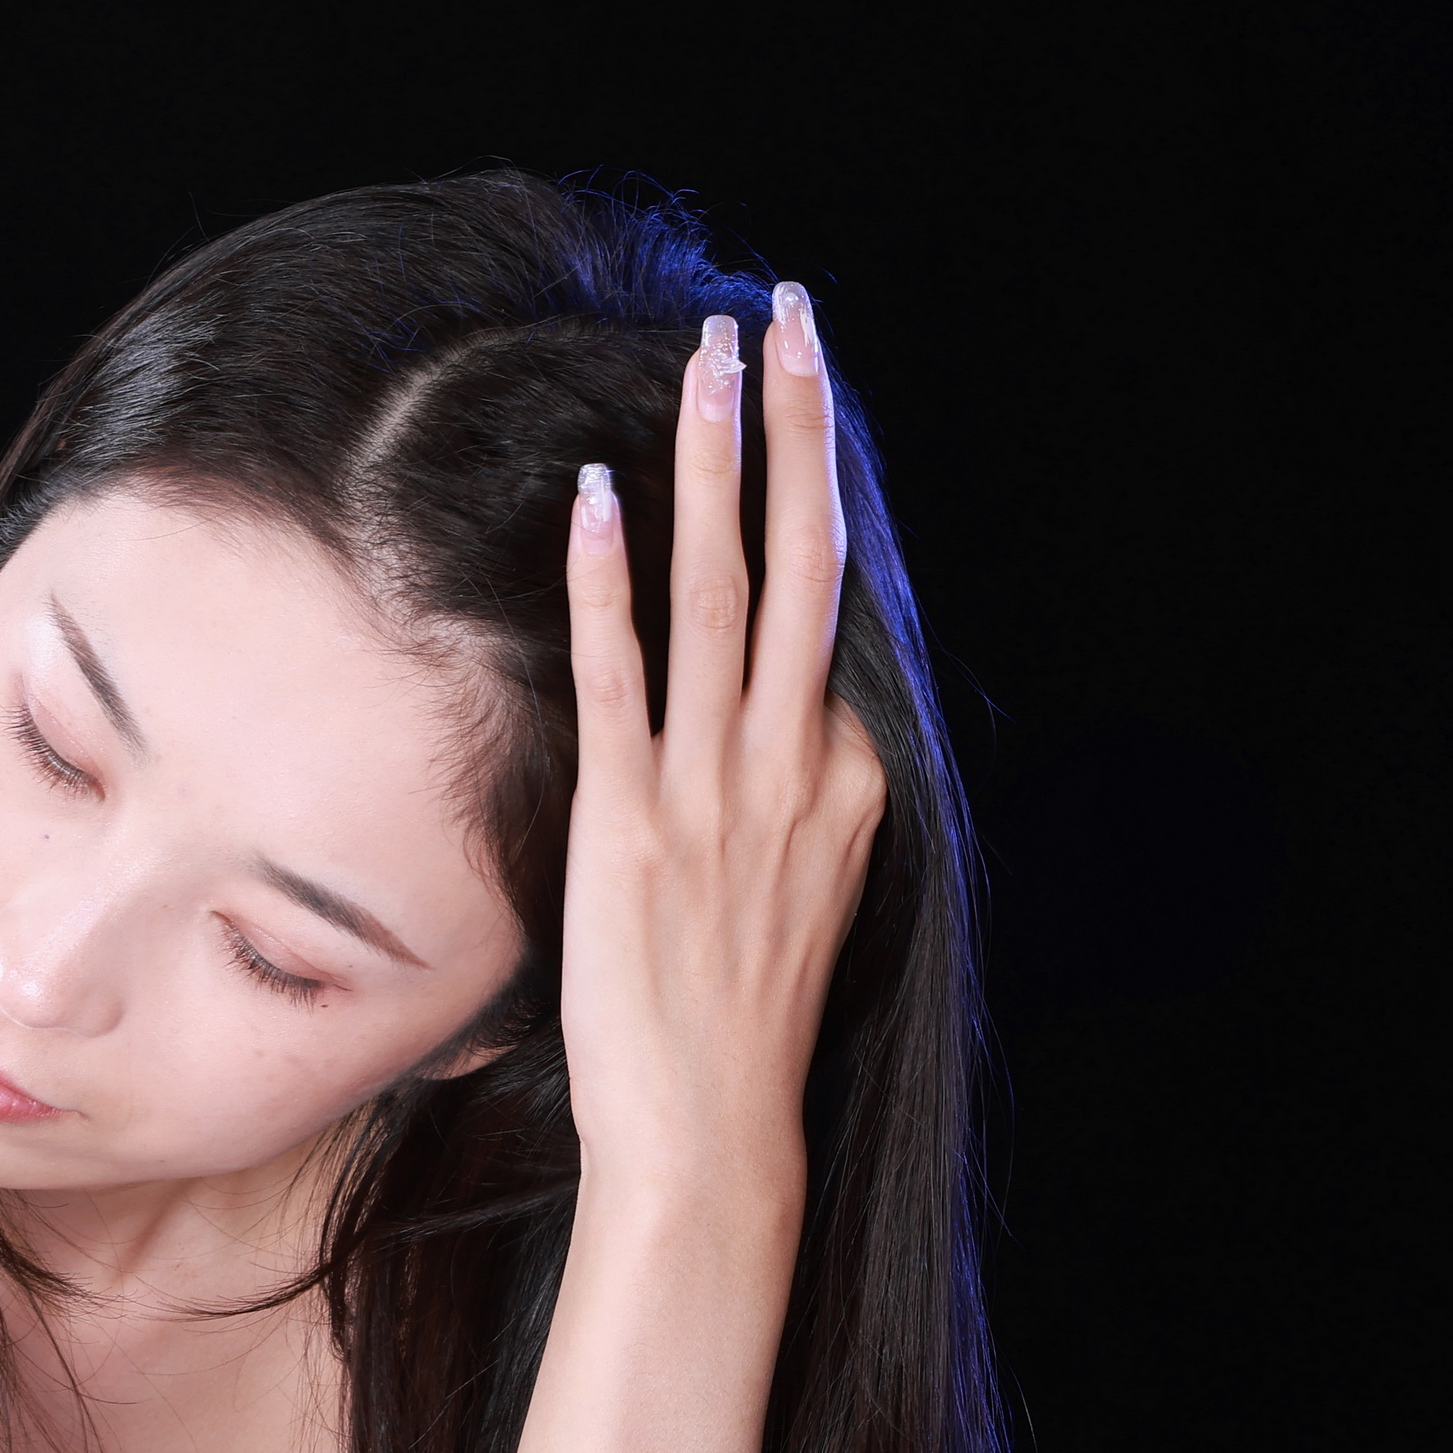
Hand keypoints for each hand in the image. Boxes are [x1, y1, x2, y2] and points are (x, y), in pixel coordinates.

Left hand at [553, 287, 886, 1211]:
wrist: (713, 1136)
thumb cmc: (742, 1028)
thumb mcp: (807, 896)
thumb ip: (799, 804)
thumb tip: (785, 736)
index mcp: (851, 780)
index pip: (833, 613)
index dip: (820, 494)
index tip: (800, 394)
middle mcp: (797, 766)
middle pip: (808, 559)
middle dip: (800, 425)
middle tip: (791, 316)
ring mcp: (718, 790)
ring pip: (727, 589)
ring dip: (718, 460)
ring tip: (713, 353)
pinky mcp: (632, 821)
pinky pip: (623, 677)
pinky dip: (610, 582)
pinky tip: (600, 496)